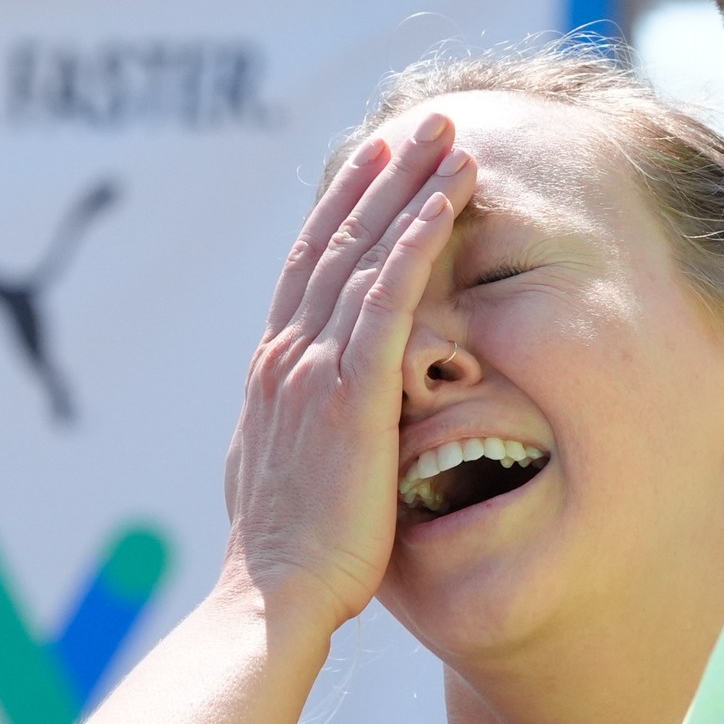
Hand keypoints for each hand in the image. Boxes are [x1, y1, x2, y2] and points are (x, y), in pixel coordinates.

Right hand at [221, 113, 475, 630]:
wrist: (273, 601)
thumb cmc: (292, 557)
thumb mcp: (292, 473)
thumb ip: (304, 429)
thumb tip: (318, 417)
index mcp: (274, 371)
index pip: (309, 267)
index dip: (344, 206)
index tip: (377, 159)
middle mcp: (286, 355)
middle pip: (335, 240)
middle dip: (382, 175)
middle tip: (423, 122)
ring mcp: (313, 371)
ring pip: (363, 255)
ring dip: (409, 190)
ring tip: (451, 139)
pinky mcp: (347, 395)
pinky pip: (386, 301)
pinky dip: (415, 244)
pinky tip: (444, 204)